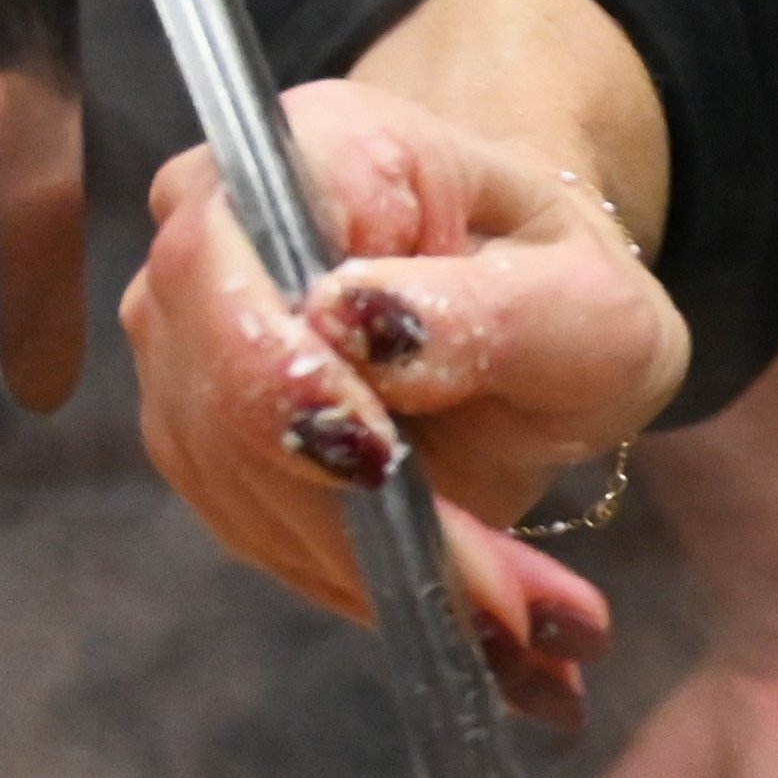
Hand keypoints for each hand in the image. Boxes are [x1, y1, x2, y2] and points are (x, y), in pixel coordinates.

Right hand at [124, 77, 692, 725]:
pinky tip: (480, 626)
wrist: (534, 305)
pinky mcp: (205, 438)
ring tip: (529, 627)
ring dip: (387, 573)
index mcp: (314, 150)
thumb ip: (486, 310)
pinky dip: (375, 587)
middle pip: (226, 395)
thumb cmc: (561, 278)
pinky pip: (264, 531)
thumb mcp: (587, 299)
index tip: (381, 467)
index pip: (232, 258)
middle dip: (364, 519)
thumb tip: (356, 325)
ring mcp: (190, 341)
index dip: (283, 374)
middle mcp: (214, 235)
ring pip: (243, 486)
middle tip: (510, 608)